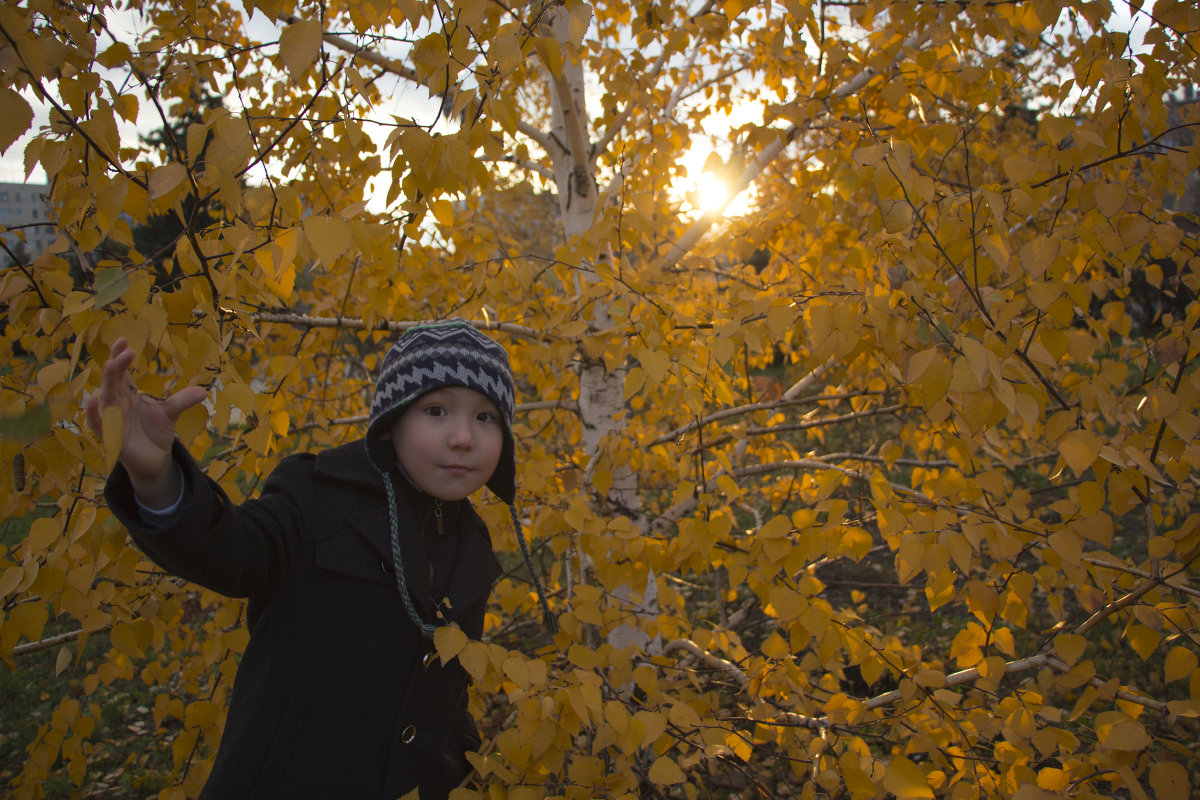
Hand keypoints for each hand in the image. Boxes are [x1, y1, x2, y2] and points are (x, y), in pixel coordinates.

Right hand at [86, 338, 206, 506]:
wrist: (155, 460)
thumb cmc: (155, 432)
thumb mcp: (169, 413)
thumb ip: (182, 401)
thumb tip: (203, 391)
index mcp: (128, 395)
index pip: (121, 373)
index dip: (121, 357)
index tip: (124, 341)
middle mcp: (117, 405)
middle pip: (113, 382)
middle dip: (117, 366)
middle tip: (125, 350)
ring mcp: (113, 421)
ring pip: (106, 400)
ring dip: (107, 383)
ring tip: (110, 365)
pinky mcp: (112, 439)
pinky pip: (99, 426)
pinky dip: (95, 415)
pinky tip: (94, 402)